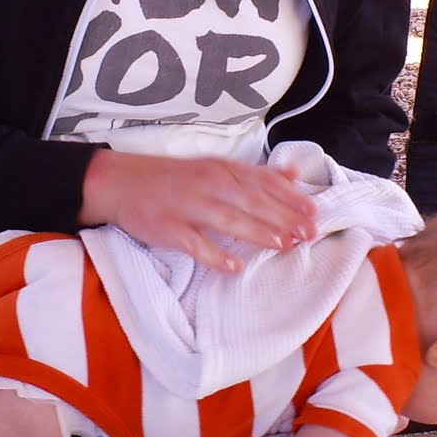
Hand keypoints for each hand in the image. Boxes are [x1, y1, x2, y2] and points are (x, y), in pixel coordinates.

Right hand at [80, 150, 317, 270]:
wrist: (121, 182)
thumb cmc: (174, 178)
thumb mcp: (216, 168)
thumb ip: (256, 175)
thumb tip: (295, 176)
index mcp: (221, 170)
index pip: (261, 182)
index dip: (289, 197)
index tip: (314, 212)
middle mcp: (207, 184)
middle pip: (250, 201)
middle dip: (282, 216)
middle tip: (308, 233)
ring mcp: (186, 206)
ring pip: (227, 219)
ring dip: (256, 231)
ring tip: (283, 245)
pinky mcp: (167, 227)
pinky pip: (194, 243)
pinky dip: (214, 255)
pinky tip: (235, 268)